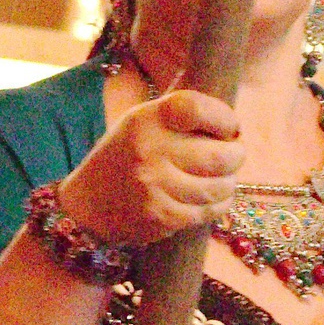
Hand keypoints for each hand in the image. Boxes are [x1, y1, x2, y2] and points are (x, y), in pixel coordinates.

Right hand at [58, 89, 241, 250]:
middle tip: (235, 154)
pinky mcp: (162, 217)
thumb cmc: (125, 155)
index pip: (197, 108)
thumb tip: (232, 124)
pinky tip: (212, 198)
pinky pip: (208, 210)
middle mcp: (150, 151)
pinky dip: (218, 204)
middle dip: (236, 154)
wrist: (87, 204)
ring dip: (229, 182)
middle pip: (220, 154)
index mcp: (146, 119)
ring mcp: (156, 187)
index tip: (231, 126)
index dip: (224, 117)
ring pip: (219, 187)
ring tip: (223, 177)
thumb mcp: (141, 121)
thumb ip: (180, 115)